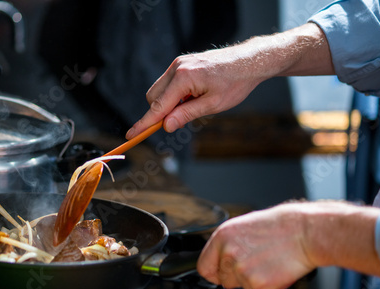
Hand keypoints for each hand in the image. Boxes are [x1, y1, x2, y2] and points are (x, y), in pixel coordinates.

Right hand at [125, 44, 263, 138]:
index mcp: (183, 78)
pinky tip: (195, 96)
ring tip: (195, 104)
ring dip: (169, 104)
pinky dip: (175, 95)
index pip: (158, 106)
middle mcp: (177, 67)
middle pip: (153, 97)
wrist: (249, 62)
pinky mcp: (183, 63)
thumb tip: (166, 126)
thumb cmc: (235, 83)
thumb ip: (186, 115)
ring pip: (160, 90)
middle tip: (180, 122)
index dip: (144, 124)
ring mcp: (179, 63)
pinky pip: (169, 84)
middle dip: (160, 113)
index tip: (131, 136)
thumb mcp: (212, 105)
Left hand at [197, 203, 314, 288]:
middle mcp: (229, 254)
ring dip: (254, 280)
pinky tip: (275, 269)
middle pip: (224, 280)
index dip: (214, 272)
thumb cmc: (278, 227)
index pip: (204, 267)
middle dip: (237, 276)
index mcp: (222, 237)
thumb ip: (227, 244)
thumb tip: (218, 259)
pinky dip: (268, 286)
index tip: (220, 273)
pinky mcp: (259, 285)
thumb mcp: (242, 226)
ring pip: (242, 286)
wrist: (303, 232)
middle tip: (256, 261)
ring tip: (268, 261)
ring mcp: (243, 271)